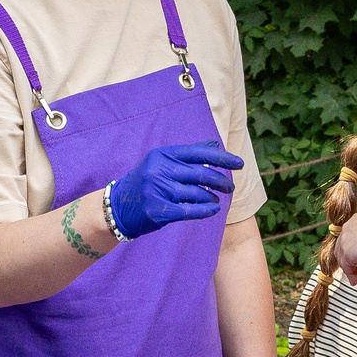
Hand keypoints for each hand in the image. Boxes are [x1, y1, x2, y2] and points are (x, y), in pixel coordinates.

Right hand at [105, 141, 241, 239]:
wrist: (118, 207)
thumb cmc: (146, 182)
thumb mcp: (162, 162)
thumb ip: (188, 155)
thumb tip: (215, 145)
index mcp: (163, 154)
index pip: (198, 153)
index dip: (222, 158)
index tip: (239, 164)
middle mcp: (159, 170)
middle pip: (201, 174)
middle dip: (220, 181)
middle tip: (229, 187)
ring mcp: (158, 191)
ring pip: (197, 193)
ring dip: (211, 197)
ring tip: (216, 198)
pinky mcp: (159, 211)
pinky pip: (190, 210)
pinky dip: (205, 210)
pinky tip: (213, 209)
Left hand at [332, 207, 356, 290]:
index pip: (353, 234)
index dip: (356, 247)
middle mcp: (350, 227)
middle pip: (344, 246)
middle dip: (349, 260)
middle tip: (355, 271)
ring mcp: (346, 239)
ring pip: (345, 259)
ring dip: (353, 272)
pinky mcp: (346, 253)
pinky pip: (348, 269)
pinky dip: (356, 278)